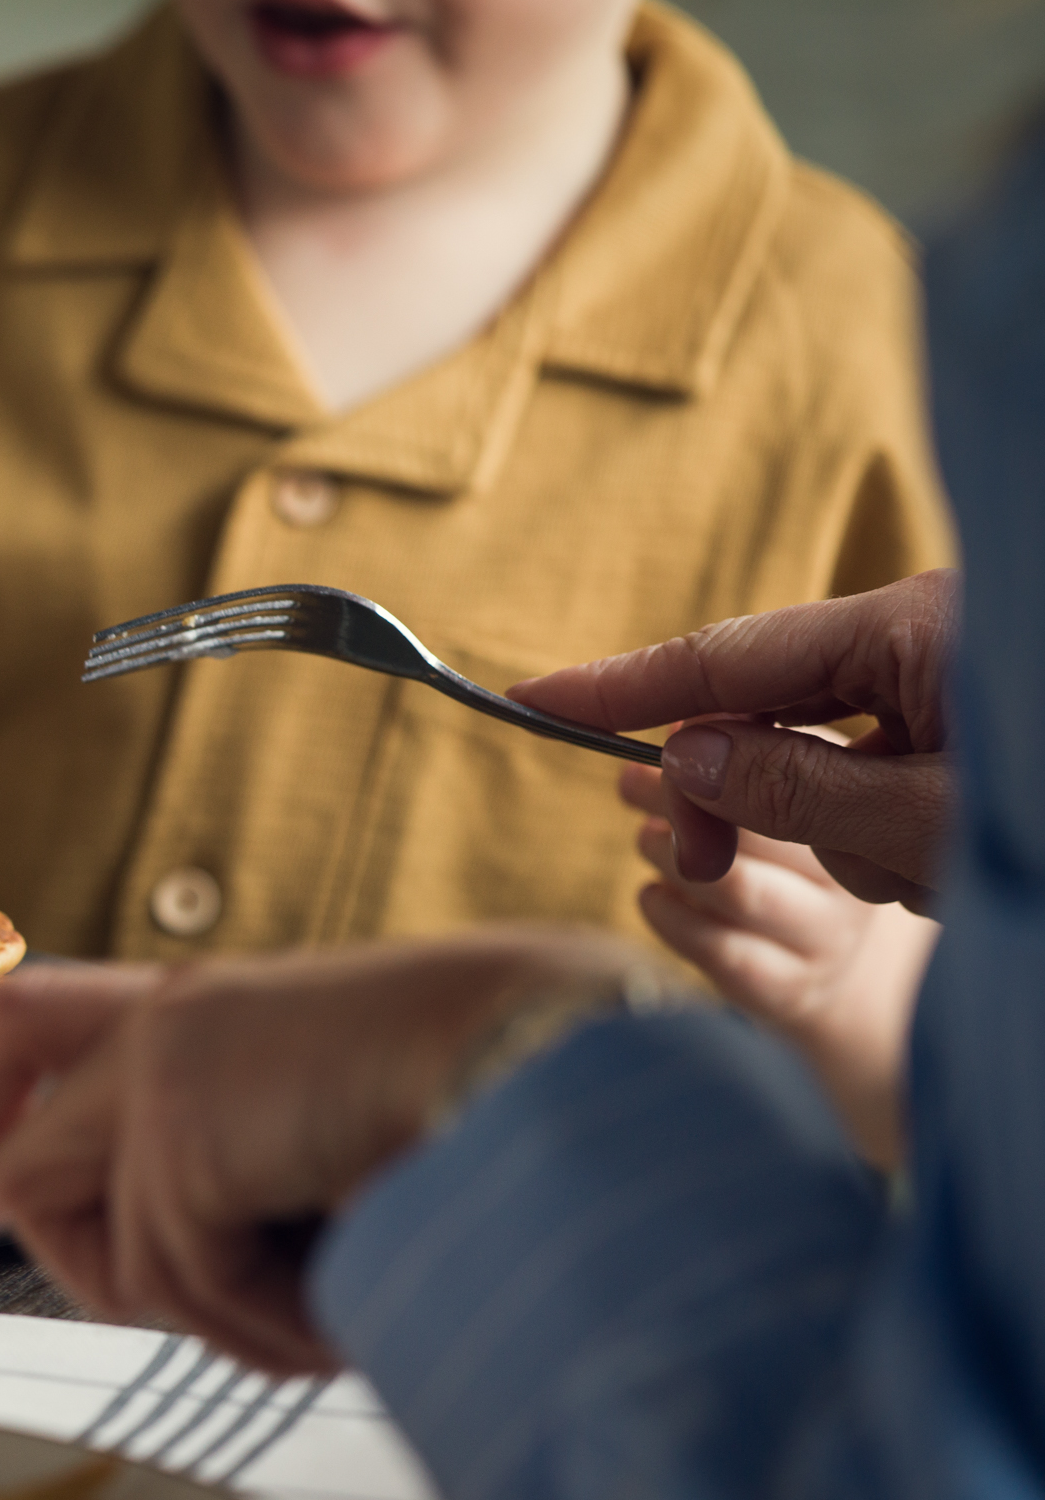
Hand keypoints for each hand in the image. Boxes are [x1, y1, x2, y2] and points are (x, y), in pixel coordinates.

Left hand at [0, 932, 647, 1372]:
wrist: (567, 1075)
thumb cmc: (491, 1125)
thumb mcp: (336, 1149)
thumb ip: (242, 1178)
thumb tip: (154, 1278)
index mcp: (214, 1012)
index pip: (34, 1020)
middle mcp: (172, 1019)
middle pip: (13, 1153)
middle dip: (70, 1261)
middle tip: (156, 1315)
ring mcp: (166, 1066)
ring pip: (99, 1252)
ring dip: (215, 1319)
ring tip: (329, 1314)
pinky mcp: (177, 1128)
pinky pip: (170, 1283)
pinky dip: (260, 1325)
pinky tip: (347, 1309)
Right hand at [510, 568, 957, 911]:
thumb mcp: (925, 823)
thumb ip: (795, 789)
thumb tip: (686, 756)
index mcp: (912, 628)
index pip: (725, 656)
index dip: (619, 685)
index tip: (531, 698)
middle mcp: (922, 633)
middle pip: (766, 704)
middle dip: (739, 793)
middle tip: (710, 867)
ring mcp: (949, 673)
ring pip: (822, 752)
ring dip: (846, 831)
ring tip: (920, 871)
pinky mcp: (969, 717)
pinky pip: (876, 768)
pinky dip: (885, 829)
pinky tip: (937, 858)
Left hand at [618, 762, 934, 1165]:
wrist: (857, 975)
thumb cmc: (812, 865)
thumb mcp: (807, 797)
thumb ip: (760, 757)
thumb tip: (679, 725)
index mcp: (874, 814)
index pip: (804, 767)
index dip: (723, 747)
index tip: (670, 736)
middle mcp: (863, 882)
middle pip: (765, 828)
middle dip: (682, 798)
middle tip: (634, 780)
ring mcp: (826, 939)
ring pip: (734, 887)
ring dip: (670, 854)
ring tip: (646, 836)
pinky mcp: (788, 988)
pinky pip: (715, 947)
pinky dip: (667, 912)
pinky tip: (652, 893)